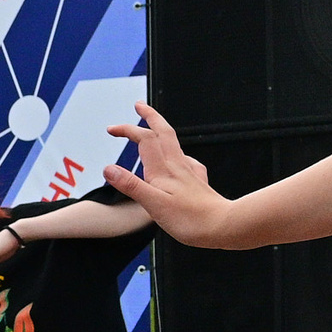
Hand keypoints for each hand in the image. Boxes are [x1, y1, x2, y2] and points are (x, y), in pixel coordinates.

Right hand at [104, 101, 233, 246]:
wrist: (224, 227)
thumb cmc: (190, 220)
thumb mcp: (153, 204)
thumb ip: (130, 185)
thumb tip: (108, 168)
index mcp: (164, 170)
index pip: (145, 139)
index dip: (128, 130)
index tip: (111, 129)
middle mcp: (178, 166)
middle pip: (163, 132)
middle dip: (150, 116)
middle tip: (139, 105)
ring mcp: (189, 173)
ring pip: (174, 144)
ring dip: (161, 131)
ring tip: (153, 129)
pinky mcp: (198, 182)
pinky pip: (186, 161)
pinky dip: (177, 154)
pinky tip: (180, 160)